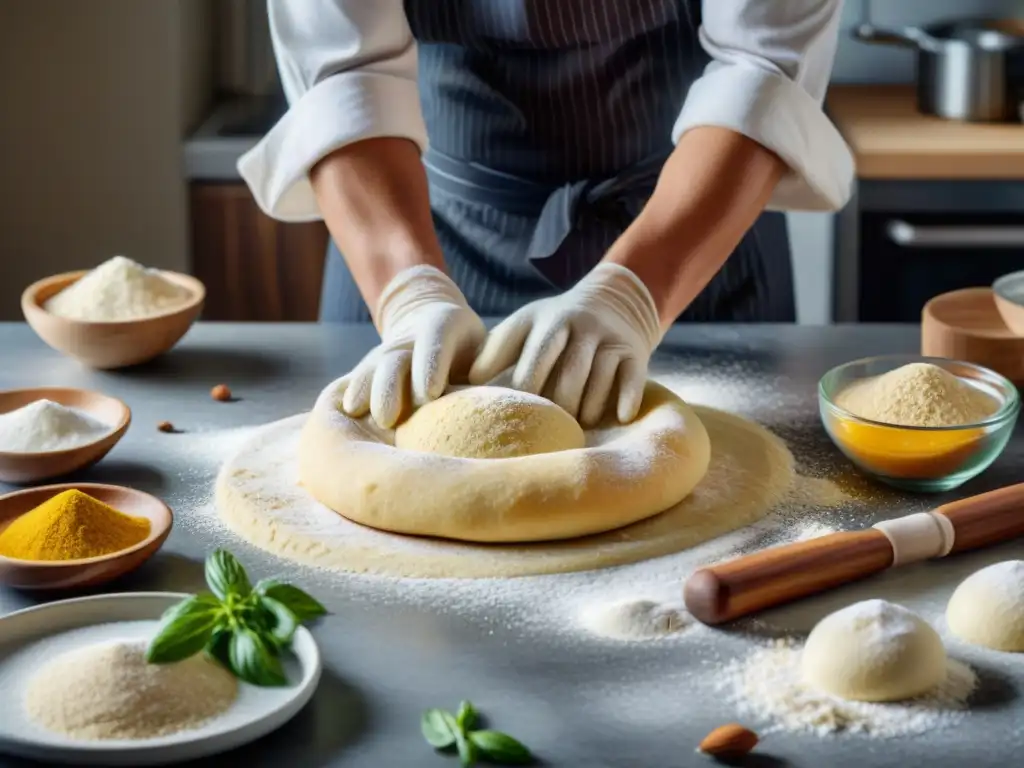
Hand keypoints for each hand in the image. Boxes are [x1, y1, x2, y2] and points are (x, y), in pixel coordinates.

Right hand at [340, 266, 485, 427]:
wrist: (435, 320)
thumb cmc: (474, 348)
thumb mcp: (487, 347)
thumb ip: (489, 371)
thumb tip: (500, 409)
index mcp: (446, 323)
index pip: (436, 341)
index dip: (431, 365)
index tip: (429, 393)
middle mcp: (411, 335)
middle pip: (397, 358)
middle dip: (390, 386)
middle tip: (387, 416)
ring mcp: (389, 349)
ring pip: (373, 366)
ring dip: (365, 391)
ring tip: (355, 412)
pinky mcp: (373, 364)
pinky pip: (360, 377)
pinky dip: (351, 392)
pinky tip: (342, 411)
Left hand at [469, 264, 662, 425]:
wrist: (614, 301)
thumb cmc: (555, 327)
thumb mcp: (525, 326)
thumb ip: (496, 351)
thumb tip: (467, 382)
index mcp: (546, 320)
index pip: (534, 353)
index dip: (526, 382)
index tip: (516, 409)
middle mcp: (579, 325)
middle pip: (569, 369)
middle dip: (559, 400)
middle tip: (550, 426)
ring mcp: (608, 338)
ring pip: (599, 375)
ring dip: (589, 405)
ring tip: (578, 426)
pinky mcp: (634, 352)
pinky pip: (632, 376)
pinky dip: (627, 398)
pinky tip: (620, 417)